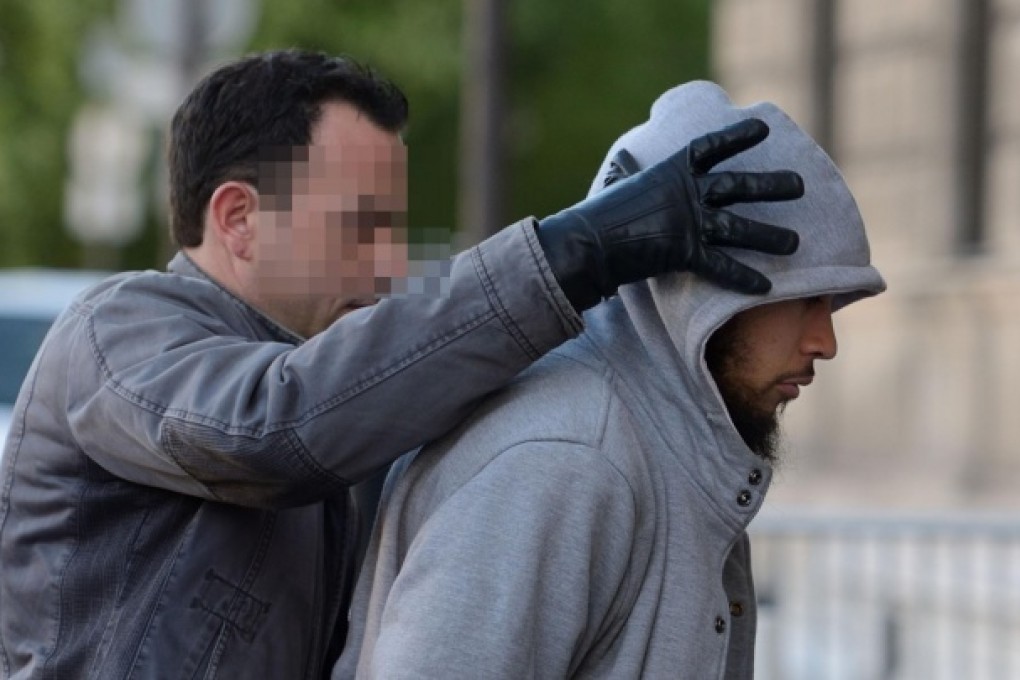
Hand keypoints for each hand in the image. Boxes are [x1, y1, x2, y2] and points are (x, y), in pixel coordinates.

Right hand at [536, 118, 802, 310]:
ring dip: (768, 235)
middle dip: (770, 186)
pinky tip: (766, 287)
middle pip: (738, 185)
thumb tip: (622, 160)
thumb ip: (630, 172)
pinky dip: (743, 277)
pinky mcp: (684, 252)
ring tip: (795, 243)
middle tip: (800, 185)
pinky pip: (720, 266)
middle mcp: (687, 193)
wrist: (588, 242)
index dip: (737, 136)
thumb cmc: (600, 214)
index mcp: (672, 170)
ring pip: (738, 226)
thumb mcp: (620, 184)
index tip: (763, 128)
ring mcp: (688, 222)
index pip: (711, 147)